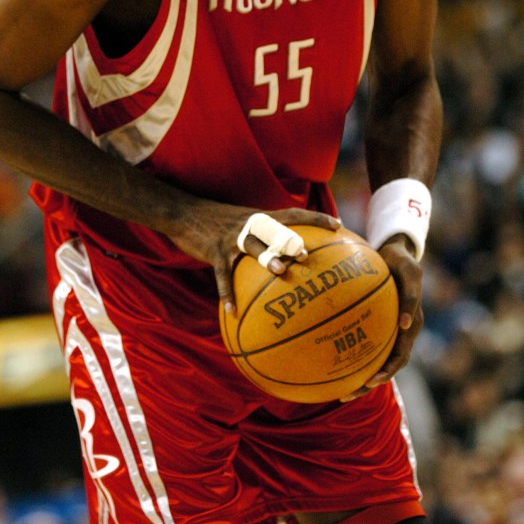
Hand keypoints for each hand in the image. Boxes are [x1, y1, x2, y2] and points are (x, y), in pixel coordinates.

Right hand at [167, 200, 340, 312]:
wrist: (184, 212)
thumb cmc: (219, 221)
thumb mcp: (244, 221)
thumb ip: (265, 233)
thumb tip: (290, 252)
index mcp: (261, 217)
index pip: (294, 213)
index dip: (316, 217)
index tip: (339, 224)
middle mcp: (250, 225)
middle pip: (275, 230)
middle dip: (292, 240)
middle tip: (308, 254)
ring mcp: (231, 238)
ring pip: (252, 247)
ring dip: (267, 258)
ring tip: (281, 272)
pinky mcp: (213, 251)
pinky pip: (222, 275)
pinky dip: (226, 293)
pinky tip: (232, 310)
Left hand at [340, 234, 422, 399]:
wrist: (395, 254)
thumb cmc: (401, 262)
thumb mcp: (410, 271)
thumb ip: (411, 294)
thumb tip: (405, 323)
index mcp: (411, 324)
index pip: (402, 353)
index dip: (390, 366)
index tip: (374, 379)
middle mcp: (401, 333)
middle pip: (388, 364)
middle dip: (372, 380)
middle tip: (354, 391)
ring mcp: (389, 331)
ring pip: (376, 362)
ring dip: (361, 379)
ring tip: (341, 393)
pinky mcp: (377, 327)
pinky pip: (364, 347)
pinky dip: (351, 358)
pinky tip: (329, 365)